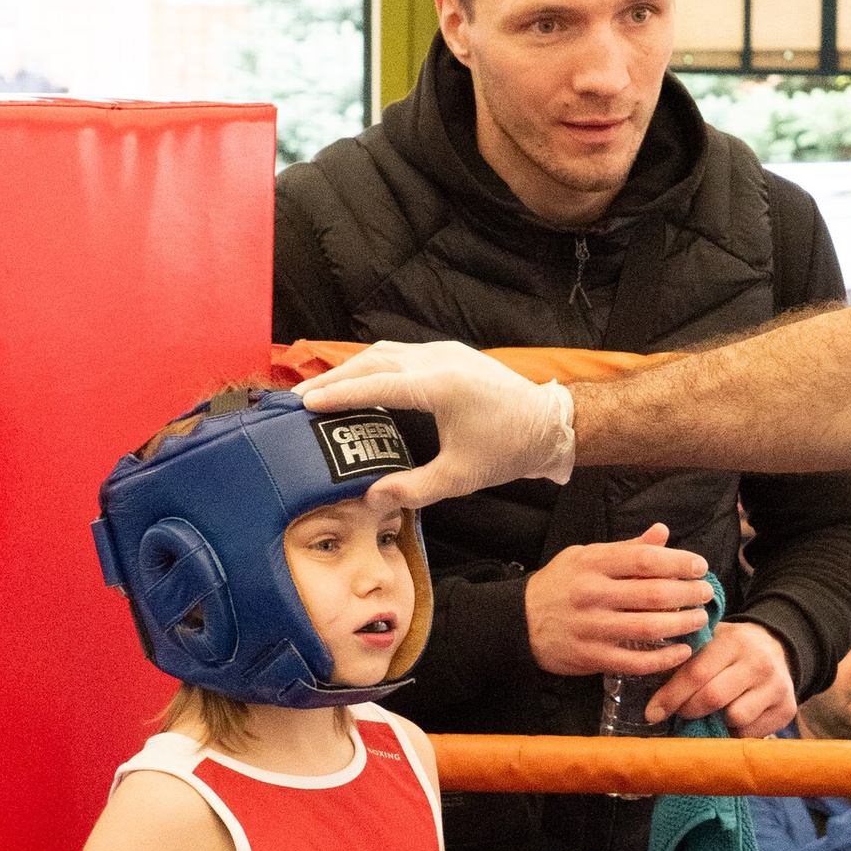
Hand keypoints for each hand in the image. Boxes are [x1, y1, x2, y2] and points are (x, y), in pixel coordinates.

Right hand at [301, 341, 573, 509]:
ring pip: (384, 353)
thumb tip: (372, 498)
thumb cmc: (508, 449)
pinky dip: (372, 367)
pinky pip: (400, 354)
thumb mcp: (460, 477)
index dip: (339, 395)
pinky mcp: (448, 354)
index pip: (376, 385)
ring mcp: (444, 352)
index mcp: (441, 386)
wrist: (549, 423)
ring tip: (322, 391)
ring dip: (351, 370)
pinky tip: (358, 383)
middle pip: (373, 361)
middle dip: (334, 379)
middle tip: (301, 400)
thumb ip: (414, 488)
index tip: (307, 404)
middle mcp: (439, 360)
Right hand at [523, 529, 712, 679]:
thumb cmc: (559, 586)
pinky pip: (635, 660)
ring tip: (699, 619)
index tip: (699, 566)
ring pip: (648, 627)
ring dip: (682, 624)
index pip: (644, 559)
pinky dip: (663, 658)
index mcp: (592, 564)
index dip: (678, 562)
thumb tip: (662, 532)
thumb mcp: (585, 557)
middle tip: (706, 593)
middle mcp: (592, 594)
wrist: (518, 623)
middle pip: (652, 593)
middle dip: (688, 593)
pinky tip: (681, 651)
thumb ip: (626, 549)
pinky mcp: (591, 657)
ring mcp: (591, 628)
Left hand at [646, 613, 795, 735]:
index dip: (671, 696)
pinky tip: (730, 720)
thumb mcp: (710, 641)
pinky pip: (751, 734)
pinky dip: (734, 733)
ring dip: (715, 722)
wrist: (777, 649)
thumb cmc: (731, 649)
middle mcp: (759, 663)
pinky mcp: (787, 709)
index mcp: (734, 642)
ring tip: (709, 714)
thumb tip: (645, 685)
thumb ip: (684, 657)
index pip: (697, 673)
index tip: (653, 713)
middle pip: (713, 698)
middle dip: (689, 710)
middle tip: (679, 713)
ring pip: (735, 718)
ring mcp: (776, 686)